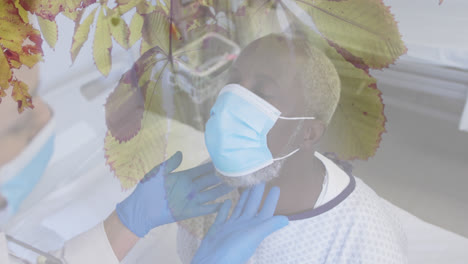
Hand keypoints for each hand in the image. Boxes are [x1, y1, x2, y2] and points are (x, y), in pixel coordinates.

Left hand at [116, 151, 232, 236]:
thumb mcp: (157, 173)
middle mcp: (190, 188)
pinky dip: (215, 207)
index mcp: (183, 177)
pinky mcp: (190, 212)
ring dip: (222, 190)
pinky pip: (205, 209)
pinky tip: (225, 203)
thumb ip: (170, 164)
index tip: (223, 160)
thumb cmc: (146, 190)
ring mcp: (191, 200)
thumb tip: (181, 153)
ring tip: (235, 184)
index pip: (201, 170)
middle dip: (221, 176)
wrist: (140, 209)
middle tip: (234, 171)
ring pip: (211, 193)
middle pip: (209, 181)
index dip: (211, 166)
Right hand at [192, 183, 288, 263]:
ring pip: (239, 208)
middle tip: (260, 177)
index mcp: (254, 227)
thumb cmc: (233, 252)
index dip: (271, 199)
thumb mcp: (253, 237)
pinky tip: (226, 200)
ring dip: (243, 197)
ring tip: (246, 185)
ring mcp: (230, 228)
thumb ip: (268, 226)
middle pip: (252, 205)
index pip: (266, 210)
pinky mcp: (217, 230)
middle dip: (256, 192)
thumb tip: (287, 219)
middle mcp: (243, 226)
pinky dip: (224, 208)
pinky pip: (222, 215)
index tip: (276, 187)